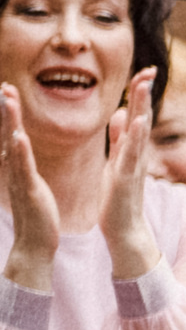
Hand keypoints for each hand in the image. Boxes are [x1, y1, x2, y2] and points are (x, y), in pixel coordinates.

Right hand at [0, 86, 59, 290]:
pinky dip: (21, 151)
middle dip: (5, 110)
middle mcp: (13, 169)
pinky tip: (19, 136)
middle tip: (4, 86)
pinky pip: (23, 168)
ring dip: (10, 122)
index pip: (11, 134)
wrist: (35, 242)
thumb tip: (19, 147)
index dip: (9, 113)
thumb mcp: (30, 182)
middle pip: (7, 134)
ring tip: (8, 101)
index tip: (8, 90)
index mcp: (17, 166)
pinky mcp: (29, 191)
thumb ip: (24, 164)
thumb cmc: (37, 213)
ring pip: (13, 145)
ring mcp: (19, 179)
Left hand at [101, 69, 158, 279]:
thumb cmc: (119, 198)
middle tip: (150, 68)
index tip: (144, 72)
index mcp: (131, 149)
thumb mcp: (117, 161)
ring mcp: (133, 165)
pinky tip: (139, 121)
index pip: (138, 114)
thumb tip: (123, 113)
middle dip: (145, 92)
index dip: (140, 93)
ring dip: (143, 108)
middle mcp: (136, 154)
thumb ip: (120, 138)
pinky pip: (132, 153)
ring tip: (144, 86)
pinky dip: (137, 137)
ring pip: (140, 131)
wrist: (125, 229)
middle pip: (142, 116)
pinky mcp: (127, 177)